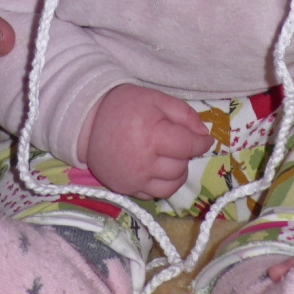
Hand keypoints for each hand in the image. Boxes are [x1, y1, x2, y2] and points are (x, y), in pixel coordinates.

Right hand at [85, 83, 213, 198]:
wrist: (88, 121)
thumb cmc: (125, 106)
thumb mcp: (157, 99)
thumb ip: (185, 115)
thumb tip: (204, 135)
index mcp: (153, 137)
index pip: (188, 147)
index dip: (201, 143)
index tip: (205, 140)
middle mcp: (144, 163)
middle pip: (180, 167)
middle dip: (184, 155)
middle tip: (176, 142)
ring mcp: (134, 179)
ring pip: (171, 186)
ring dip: (176, 172)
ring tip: (168, 157)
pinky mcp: (125, 189)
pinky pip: (153, 194)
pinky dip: (160, 183)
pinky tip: (155, 168)